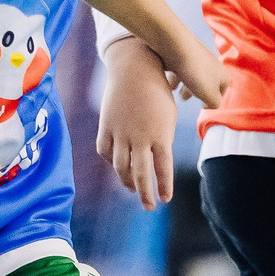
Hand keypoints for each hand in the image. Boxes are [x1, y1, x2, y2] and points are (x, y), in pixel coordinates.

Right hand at [96, 41, 179, 208]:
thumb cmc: (158, 91)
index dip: (164, 186)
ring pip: (120, 167)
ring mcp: (120, 133)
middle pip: (141, 174)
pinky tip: (118, 166)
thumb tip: (157, 162)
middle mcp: (139, 137)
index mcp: (160, 134)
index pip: (163, 169)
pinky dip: (111, 161)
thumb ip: (162, 140)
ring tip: (133, 189)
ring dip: (128, 181)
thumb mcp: (168, 116)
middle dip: (146, 194)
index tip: (166, 199)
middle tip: (150, 206)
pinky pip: (106, 151)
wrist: (134, 68)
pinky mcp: (106, 126)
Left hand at [161, 39, 225, 110]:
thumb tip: (208, 104)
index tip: (200, 104)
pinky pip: (179, 69)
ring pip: (191, 77)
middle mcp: (212, 65)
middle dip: (196, 94)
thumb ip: (214, 104)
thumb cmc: (195, 72)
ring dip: (183, 86)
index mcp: (223, 75)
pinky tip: (166, 81)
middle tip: (183, 98)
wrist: (175, 46)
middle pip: (205, 85)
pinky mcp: (182, 55)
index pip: (220, 93)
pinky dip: (173, 77)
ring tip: (173, 89)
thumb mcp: (209, 96)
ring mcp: (197, 59)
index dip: (211, 101)